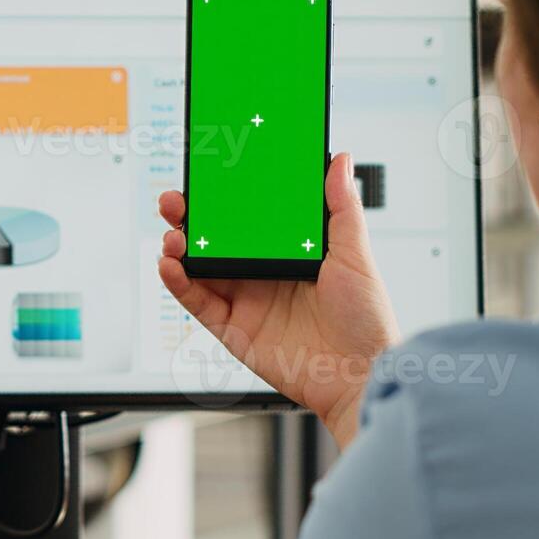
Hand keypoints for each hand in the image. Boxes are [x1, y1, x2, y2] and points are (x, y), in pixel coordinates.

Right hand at [158, 153, 397, 448]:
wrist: (360, 376)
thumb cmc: (366, 321)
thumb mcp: (355, 254)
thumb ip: (341, 207)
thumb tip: (339, 161)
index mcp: (289, 251)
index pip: (247, 217)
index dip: (225, 197)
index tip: (209, 175)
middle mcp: (262, 273)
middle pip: (215, 238)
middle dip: (190, 217)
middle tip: (177, 201)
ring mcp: (245, 299)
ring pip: (199, 267)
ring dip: (179, 247)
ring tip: (174, 235)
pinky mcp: (232, 328)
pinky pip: (196, 301)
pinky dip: (178, 283)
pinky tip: (172, 266)